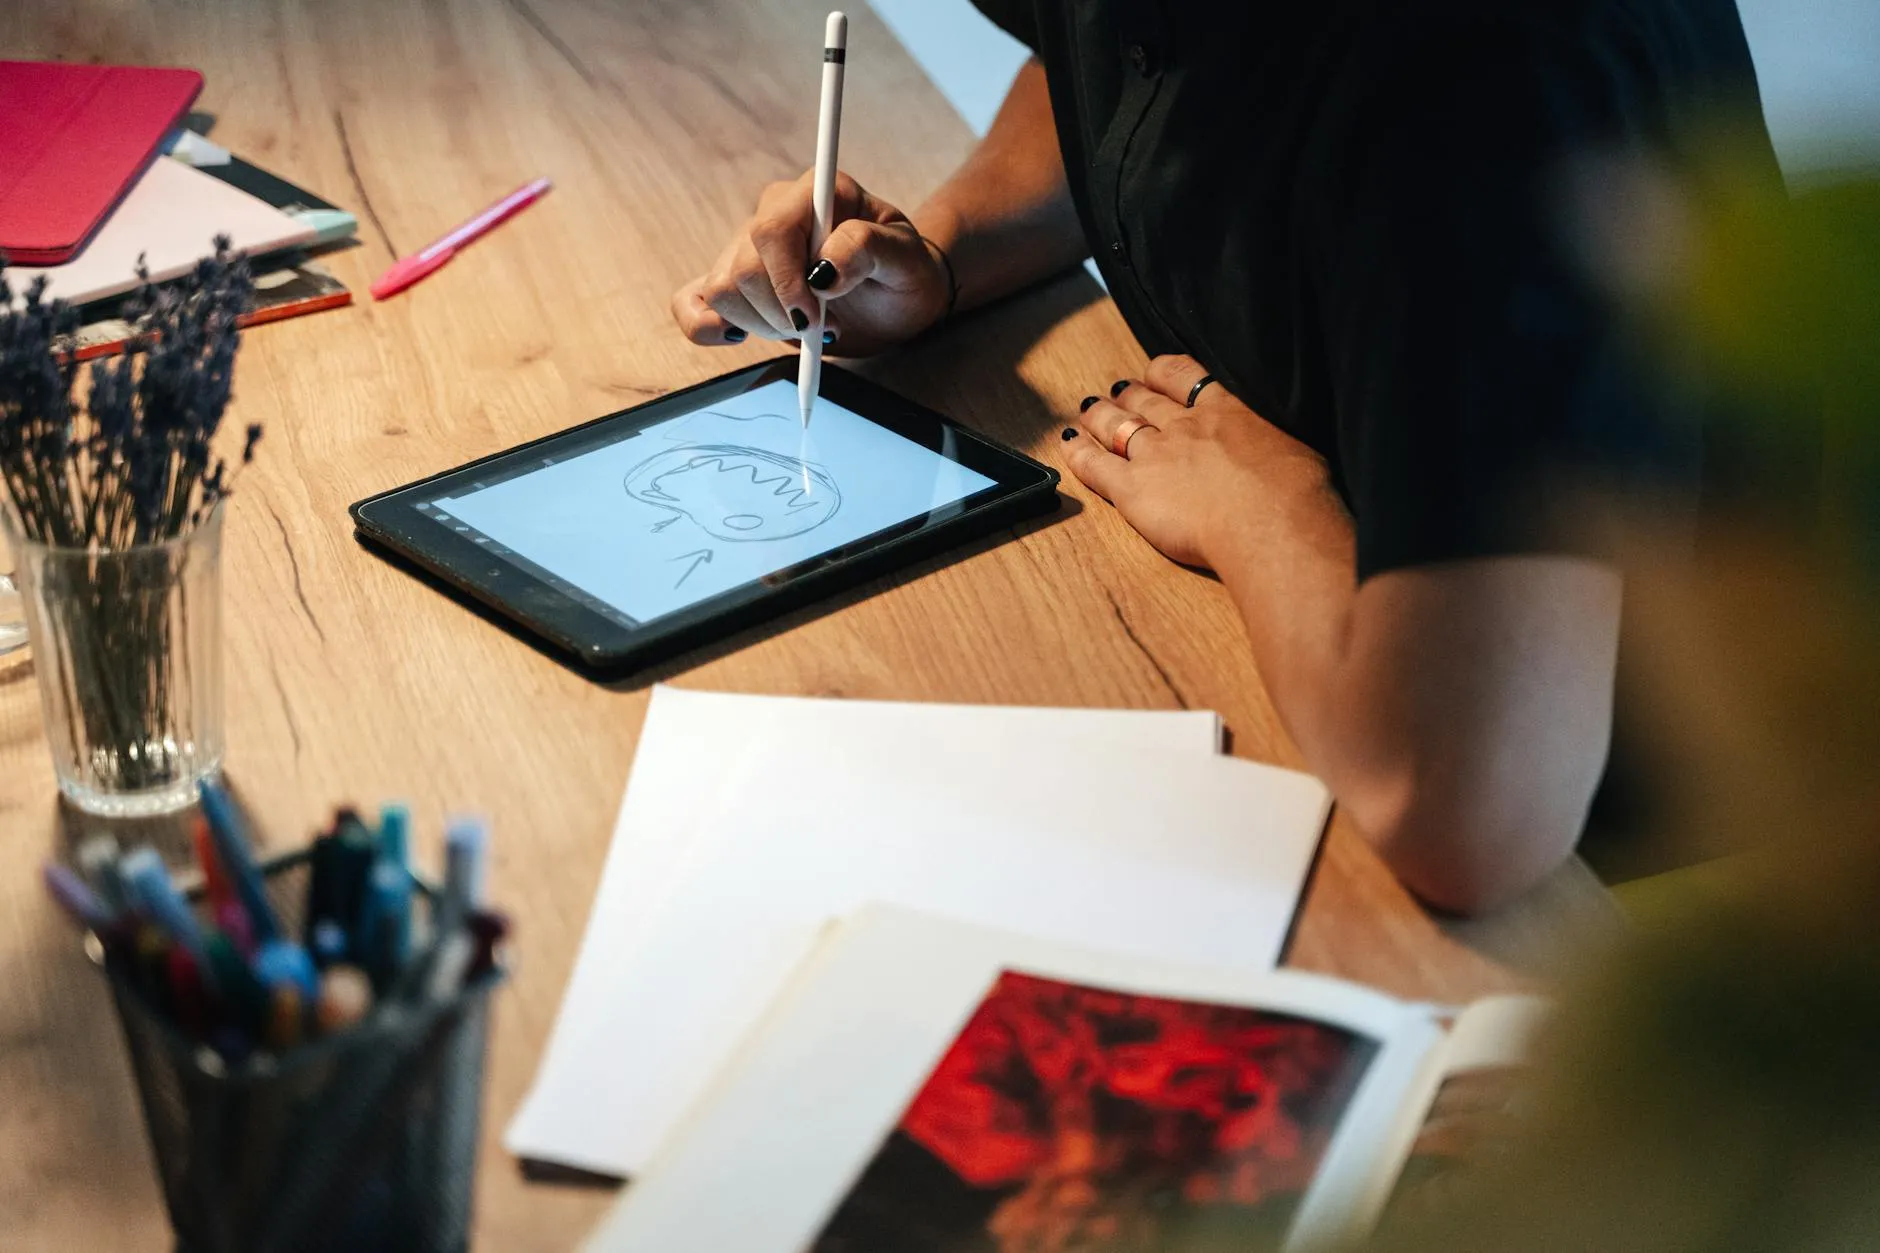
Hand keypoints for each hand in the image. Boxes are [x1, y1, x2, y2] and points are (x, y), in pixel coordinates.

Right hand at [670, 170, 950, 355]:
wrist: (895, 296)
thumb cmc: (903, 272)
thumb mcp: (905, 260)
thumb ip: (868, 248)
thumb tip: (824, 269)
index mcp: (815, 193)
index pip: (770, 231)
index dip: (785, 282)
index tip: (814, 319)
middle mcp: (774, 212)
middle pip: (743, 270)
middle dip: (782, 314)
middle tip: (825, 328)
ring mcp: (746, 246)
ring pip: (721, 291)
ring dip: (763, 326)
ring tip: (806, 329)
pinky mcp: (733, 281)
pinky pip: (690, 301)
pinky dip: (705, 327)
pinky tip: (738, 337)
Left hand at [1063, 355, 1336, 569]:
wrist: (1272, 524)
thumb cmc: (1298, 493)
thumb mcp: (1297, 448)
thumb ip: (1273, 442)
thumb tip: (1280, 450)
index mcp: (1229, 409)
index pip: (1185, 375)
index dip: (1163, 373)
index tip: (1155, 372)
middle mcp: (1186, 425)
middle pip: (1145, 400)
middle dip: (1129, 394)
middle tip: (1116, 392)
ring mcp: (1155, 455)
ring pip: (1116, 426)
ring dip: (1098, 417)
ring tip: (1086, 411)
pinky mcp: (1133, 490)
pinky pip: (1096, 465)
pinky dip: (1078, 452)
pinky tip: (1068, 443)